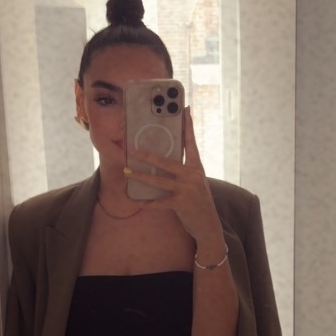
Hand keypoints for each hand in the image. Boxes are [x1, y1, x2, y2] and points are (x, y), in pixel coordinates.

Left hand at [126, 107, 223, 246]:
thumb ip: (183, 171)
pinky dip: (147, 202)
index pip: (191, 142)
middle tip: (132, 148)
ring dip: (141, 176)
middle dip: (147, 154)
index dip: (188, 126)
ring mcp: (187, 189)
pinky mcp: (181, 203)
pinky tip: (137, 200)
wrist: (208, 225)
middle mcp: (192, 175)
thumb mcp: (195, 183)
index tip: (185, 109)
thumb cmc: (198, 202)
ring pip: (159, 180)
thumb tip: (162, 162)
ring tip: (127, 171)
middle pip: (166, 161)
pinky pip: (159, 202)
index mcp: (197, 167)